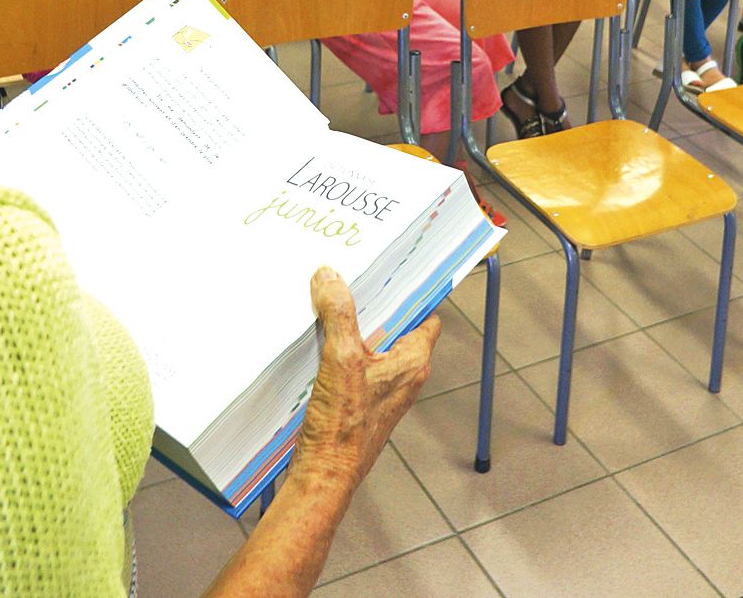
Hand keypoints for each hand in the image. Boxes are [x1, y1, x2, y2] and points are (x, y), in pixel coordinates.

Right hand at [291, 268, 438, 496]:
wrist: (324, 475)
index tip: (392, 268)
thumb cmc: (343, 429)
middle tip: (350, 279)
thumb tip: (330, 278)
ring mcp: (382, 388)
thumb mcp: (341, 359)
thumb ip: (338, 314)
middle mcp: (402, 374)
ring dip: (352, 327)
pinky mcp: (360, 400)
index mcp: (412, 361)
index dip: (411, 290)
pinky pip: (354, 362)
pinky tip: (317, 340)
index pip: (425, 314)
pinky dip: (340, 348)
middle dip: (372, 304)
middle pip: (394, 325)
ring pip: (372, 344)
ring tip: (328, 304)